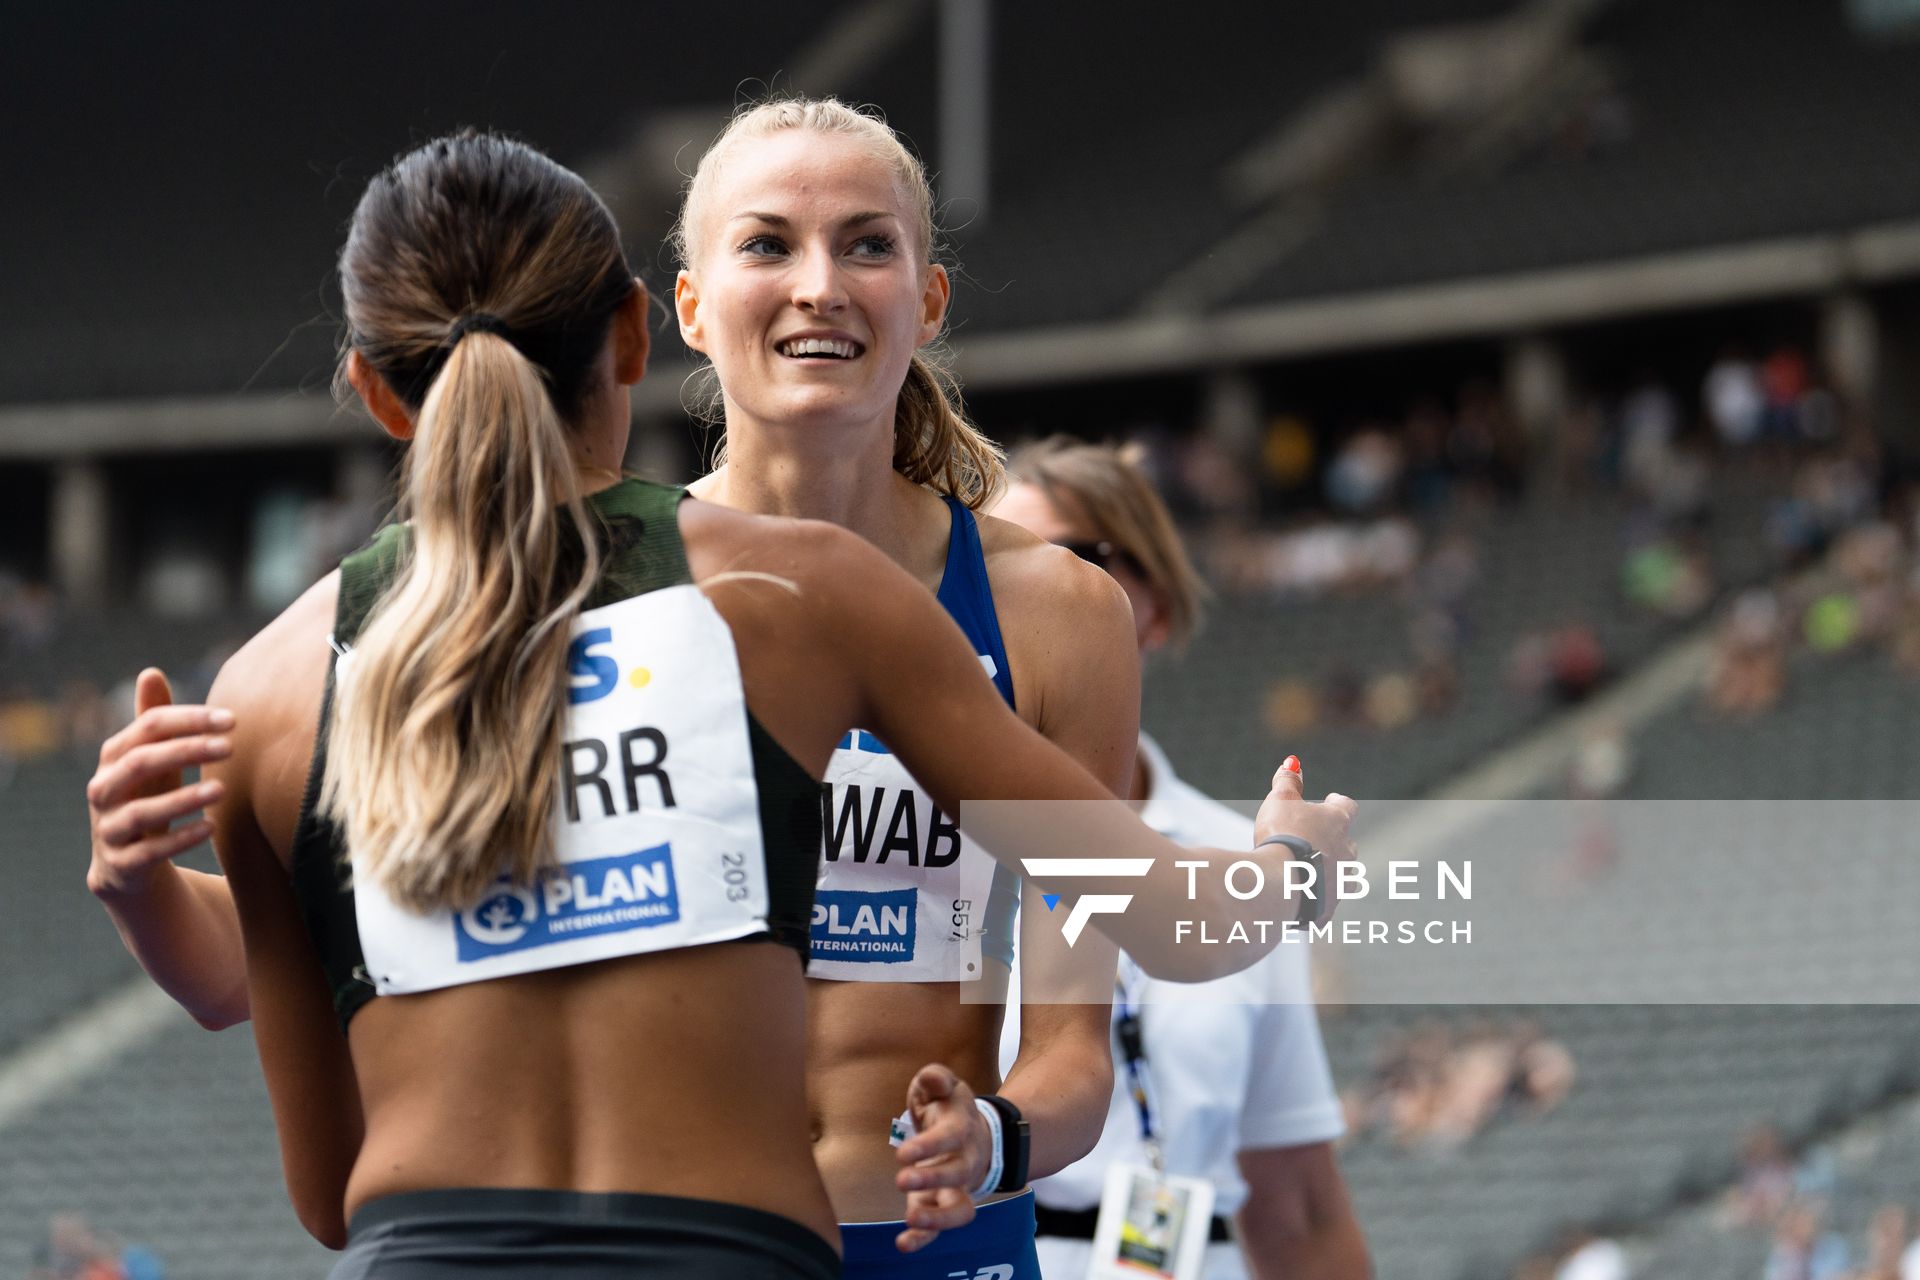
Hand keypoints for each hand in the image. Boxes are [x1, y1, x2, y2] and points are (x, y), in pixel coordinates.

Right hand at [86, 668, 234, 899]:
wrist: (127, 864)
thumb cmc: (147, 797)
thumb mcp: (153, 759)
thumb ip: (154, 721)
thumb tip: (150, 672)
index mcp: (114, 757)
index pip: (148, 727)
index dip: (189, 720)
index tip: (232, 719)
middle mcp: (103, 790)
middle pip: (140, 763)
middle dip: (186, 751)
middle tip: (230, 747)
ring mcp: (108, 829)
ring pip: (140, 812)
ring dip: (183, 799)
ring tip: (222, 790)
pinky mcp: (120, 865)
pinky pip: (148, 853)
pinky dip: (180, 840)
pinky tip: (211, 827)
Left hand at [892, 1063, 989, 1252]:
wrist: (973, 1135)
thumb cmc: (948, 1107)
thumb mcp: (944, 1085)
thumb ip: (936, 1078)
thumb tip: (933, 1079)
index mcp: (961, 1128)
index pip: (950, 1138)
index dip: (929, 1146)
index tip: (903, 1154)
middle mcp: (965, 1161)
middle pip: (958, 1175)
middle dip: (932, 1178)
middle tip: (901, 1178)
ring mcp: (956, 1187)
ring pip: (959, 1209)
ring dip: (937, 1217)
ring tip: (911, 1217)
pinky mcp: (941, 1205)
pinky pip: (939, 1227)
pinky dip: (924, 1238)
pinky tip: (903, 1244)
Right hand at [1254, 756, 1358, 921]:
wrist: (1283, 883)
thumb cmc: (1282, 836)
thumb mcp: (1280, 800)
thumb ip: (1287, 781)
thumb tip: (1292, 762)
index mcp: (1338, 822)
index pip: (1347, 807)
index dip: (1338, 803)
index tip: (1330, 800)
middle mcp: (1347, 852)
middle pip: (1347, 842)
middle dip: (1332, 840)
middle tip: (1313, 838)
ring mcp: (1342, 882)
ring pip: (1341, 874)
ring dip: (1328, 870)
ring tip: (1307, 870)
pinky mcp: (1329, 906)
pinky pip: (1324, 901)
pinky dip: (1314, 897)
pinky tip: (1299, 897)